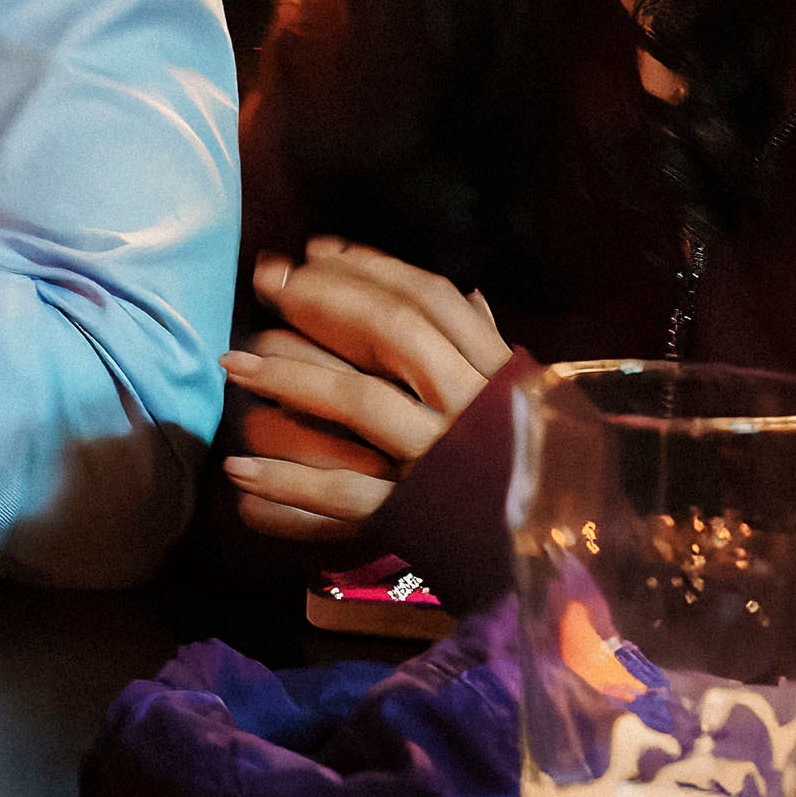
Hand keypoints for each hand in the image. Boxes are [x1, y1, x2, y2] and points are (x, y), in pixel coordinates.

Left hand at [219, 241, 511, 540]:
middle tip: (265, 281)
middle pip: (390, 333)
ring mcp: (440, 457)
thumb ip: (492, 350)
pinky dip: (286, 481)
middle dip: (322, 299)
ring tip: (233, 364)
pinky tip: (238, 469)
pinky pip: (340, 492)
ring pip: (358, 400)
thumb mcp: (527, 400)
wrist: (562, 545)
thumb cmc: (537, 466)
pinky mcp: (414, 511)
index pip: (429, 299)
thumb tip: (470, 293)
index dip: (369, 268)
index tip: (315, 251)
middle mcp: (469, 406)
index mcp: (495, 372)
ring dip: (288, 376)